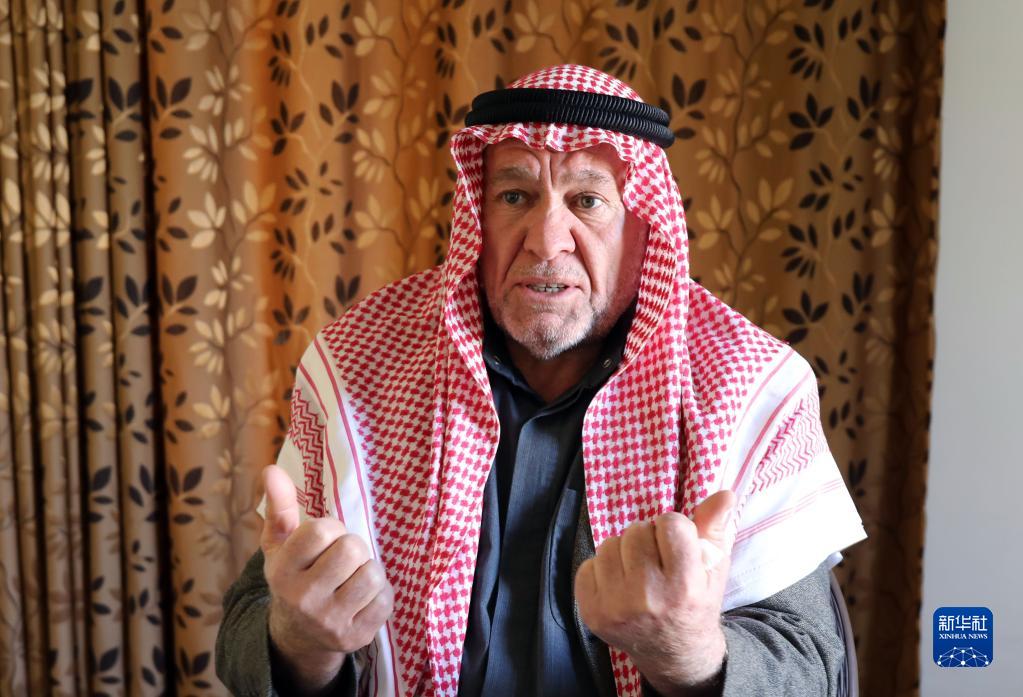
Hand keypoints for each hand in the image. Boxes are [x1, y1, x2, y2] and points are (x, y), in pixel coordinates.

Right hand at [261, 465, 393, 690]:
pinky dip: (380, 594)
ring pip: (373, 574)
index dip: (331, 528)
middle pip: (352, 549)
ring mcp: (330, 622)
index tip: (325, 540)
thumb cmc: (295, 575)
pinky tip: (362, 598)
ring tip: (353, 576)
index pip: (322, 530)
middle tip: (343, 559)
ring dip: (369, 569)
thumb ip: (279, 506)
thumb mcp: (280, 543)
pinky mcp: (356, 637)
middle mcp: (303, 600)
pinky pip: (386, 599)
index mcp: (282, 572)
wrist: (298, 635)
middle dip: (353, 547)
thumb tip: (271, 470)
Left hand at [575, 490, 734, 695]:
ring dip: (623, 551)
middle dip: (647, 538)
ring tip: (638, 571)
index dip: (675, 529)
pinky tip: (619, 585)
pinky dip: (602, 569)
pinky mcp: (591, 612)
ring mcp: (615, 607)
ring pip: (609, 544)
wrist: (674, 654)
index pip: (670, 523)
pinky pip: (588, 565)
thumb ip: (715, 529)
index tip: (678, 547)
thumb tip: (725, 493)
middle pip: (636, 530)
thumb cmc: (696, 603)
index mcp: (684, 587)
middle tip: (657, 561)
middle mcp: (647, 598)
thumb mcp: (714, 569)